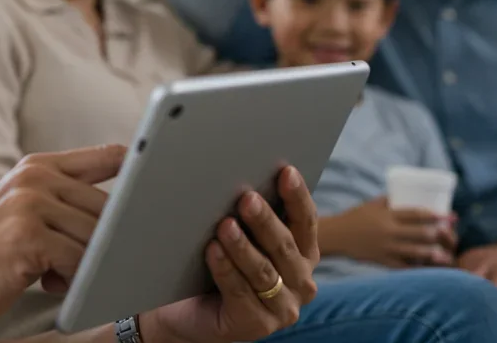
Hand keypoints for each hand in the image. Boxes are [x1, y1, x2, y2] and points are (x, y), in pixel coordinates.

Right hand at [0, 145, 124, 331]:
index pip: (110, 156)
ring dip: (89, 265)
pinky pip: (79, 261)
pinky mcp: (27, 236)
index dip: (140, 173)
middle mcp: (35, 177)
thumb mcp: (19, 214)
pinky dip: (75, 281)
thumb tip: (120, 214)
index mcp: (37, 166)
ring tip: (57, 275)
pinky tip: (49, 284)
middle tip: (97, 263)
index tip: (161, 194)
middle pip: (109, 206)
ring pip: (96, 237)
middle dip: (112, 240)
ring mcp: (30, 203)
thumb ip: (61, 204)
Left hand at [139, 167, 319, 342]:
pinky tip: (212, 250)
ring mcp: (282, 309)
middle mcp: (301, 284)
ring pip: (263, 271)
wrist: (189, 310)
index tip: (286, 171)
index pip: (306, 222)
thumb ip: (251, 217)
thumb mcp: (243, 239)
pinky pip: (240, 292)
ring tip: (225, 225)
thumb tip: (245, 178)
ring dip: (243, 246)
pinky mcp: (256, 325)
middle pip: (284, 246)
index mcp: (304, 256)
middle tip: (247, 198)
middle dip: (265, 221)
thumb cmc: (219, 265)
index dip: (297, 196)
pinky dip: (225, 269)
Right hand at [320, 197, 456, 267]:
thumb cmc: (356, 217)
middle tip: (450, 235)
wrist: (336, 235)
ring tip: (446, 256)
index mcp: (387, 215)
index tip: (449, 216)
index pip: (415, 214)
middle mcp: (388, 231)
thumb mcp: (373, 205)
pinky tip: (427, 269)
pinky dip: (417, 268)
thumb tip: (411, 195)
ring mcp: (386, 247)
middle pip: (419, 233)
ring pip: (415, 252)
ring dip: (433, 254)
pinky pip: (403, 266)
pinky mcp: (382, 260)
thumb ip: (391, 201)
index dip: (435, 215)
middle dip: (438, 235)